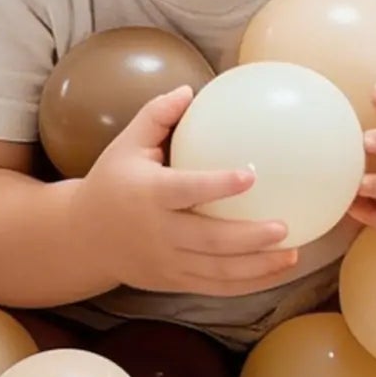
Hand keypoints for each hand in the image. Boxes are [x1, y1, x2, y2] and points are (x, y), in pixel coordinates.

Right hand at [70, 86, 300, 297]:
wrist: (82, 238)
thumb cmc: (111, 182)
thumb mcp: (126, 145)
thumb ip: (156, 116)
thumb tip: (190, 89)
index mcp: (148, 195)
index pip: (186, 190)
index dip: (218, 185)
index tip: (251, 174)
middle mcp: (159, 232)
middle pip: (208, 239)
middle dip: (249, 237)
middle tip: (283, 226)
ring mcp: (167, 262)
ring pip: (217, 270)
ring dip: (257, 266)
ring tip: (292, 253)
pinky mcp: (173, 281)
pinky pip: (214, 286)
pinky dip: (247, 283)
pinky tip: (276, 271)